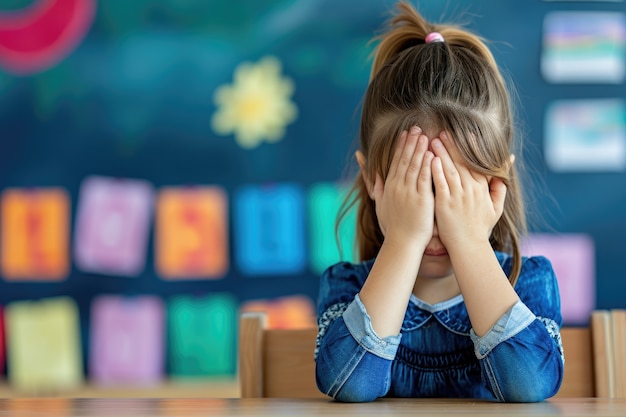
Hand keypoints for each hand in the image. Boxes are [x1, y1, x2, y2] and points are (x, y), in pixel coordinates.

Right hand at [373, 126, 434, 248]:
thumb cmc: (393, 227)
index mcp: (389, 187)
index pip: (395, 162)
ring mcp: (408, 192)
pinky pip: (424, 178)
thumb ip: (377, 187)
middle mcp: (397, 187)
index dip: (401, 147)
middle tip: (416, 127)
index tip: (405, 134)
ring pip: (414, 166)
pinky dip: (427, 165)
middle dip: (410, 143)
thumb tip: (374, 174)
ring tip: (424, 135)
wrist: (402, 243)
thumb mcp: (381, 205)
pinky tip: (431, 154)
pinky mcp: (420, 199)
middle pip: (404, 160)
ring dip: (419, 149)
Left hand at [430, 131, 506, 250]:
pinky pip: (440, 183)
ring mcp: (457, 196)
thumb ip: (500, 188)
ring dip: (442, 154)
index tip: (465, 135)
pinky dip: (436, 170)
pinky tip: (430, 160)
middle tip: (444, 132)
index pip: (476, 164)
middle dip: (452, 146)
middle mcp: (470, 190)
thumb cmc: (480, 228)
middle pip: (461, 163)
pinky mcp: (445, 204)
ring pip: (450, 170)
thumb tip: (508, 169)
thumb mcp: (496, 208)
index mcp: (481, 189)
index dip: (470, 149)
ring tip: (435, 140)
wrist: (468, 246)